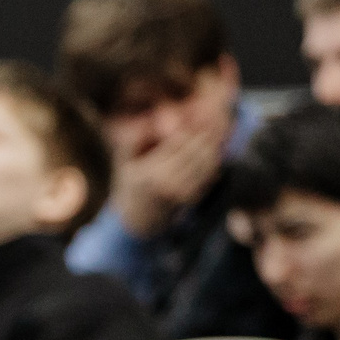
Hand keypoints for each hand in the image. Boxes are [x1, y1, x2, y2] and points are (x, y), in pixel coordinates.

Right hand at [110, 120, 225, 237]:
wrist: (138, 217)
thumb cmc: (132, 183)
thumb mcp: (125, 161)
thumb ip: (135, 140)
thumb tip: (152, 121)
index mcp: (150, 171)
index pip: (177, 142)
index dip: (189, 129)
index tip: (195, 121)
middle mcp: (166, 182)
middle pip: (194, 151)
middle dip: (204, 136)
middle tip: (211, 125)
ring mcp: (180, 192)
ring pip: (205, 163)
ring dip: (213, 148)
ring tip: (214, 137)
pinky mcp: (190, 197)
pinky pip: (208, 175)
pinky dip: (213, 163)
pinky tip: (214, 154)